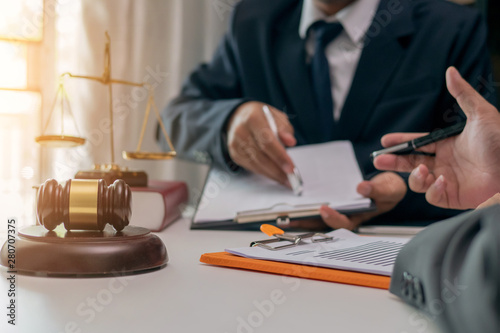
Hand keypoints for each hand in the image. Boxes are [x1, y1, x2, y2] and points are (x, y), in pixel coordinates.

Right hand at [226, 101, 296, 185]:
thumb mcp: (276, 116)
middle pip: (261, 156)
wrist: (239, 117)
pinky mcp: (235, 154)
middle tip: (292, 178)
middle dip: (278, 170)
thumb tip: (290, 142)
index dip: (280, 157)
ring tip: (286, 179)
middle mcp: (241, 131)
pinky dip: (265, 173)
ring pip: (256, 164)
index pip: (267, 141)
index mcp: (253, 118)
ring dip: (272, 174)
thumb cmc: (261, 117)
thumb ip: (284, 129)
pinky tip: (275, 175)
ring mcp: (236, 144)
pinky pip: (251, 167)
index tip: (291, 168)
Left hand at [290, 172, 406, 229]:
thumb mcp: (389, 188)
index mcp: (360, 216)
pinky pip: (315, 208)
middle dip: (307, 222)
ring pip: (316, 219)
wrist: (386, 183)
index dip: (334, 218)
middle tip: (292, 218)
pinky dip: (304, 208)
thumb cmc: (388, 189)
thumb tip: (362, 188)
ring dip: (301, 218)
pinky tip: (292, 205)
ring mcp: (337, 211)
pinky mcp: (331, 204)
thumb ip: (378, 190)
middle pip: (324, 224)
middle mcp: (345, 216)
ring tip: (284, 215)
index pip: (345, 223)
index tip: (324, 208)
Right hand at [374, 67, 499, 208]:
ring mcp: (447, 181)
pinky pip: (433, 197)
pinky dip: (432, 190)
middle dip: (393, 162)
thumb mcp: (481, 113)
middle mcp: (444, 163)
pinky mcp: (453, 197)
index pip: (418, 144)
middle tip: (380, 160)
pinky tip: (440, 181)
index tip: (385, 141)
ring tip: (421, 170)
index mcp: (447, 145)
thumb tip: (450, 71)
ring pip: (418, 182)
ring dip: (414, 177)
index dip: (401, 143)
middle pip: (410, 164)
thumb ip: (462, 94)